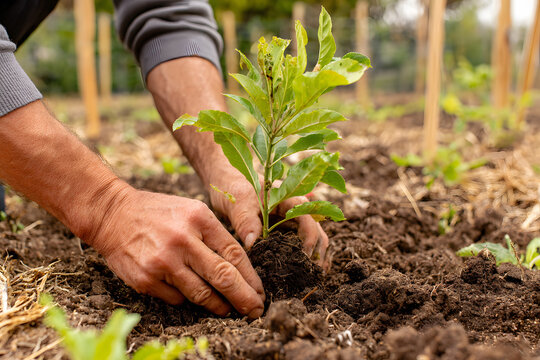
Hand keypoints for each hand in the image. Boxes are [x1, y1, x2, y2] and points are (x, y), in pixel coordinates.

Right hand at [87, 188, 264, 317]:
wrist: (112, 215)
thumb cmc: (158, 213)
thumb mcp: (191, 211)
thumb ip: (215, 236)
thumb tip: (239, 268)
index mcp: (199, 219)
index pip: (234, 254)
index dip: (251, 278)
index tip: (260, 293)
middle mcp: (182, 240)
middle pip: (223, 277)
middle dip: (244, 299)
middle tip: (256, 311)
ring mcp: (163, 262)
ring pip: (201, 294)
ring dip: (219, 307)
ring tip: (229, 310)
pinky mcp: (146, 279)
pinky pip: (177, 299)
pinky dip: (187, 299)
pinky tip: (191, 295)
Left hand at [208, 166, 329, 267]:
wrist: (227, 182)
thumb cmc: (234, 187)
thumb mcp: (238, 202)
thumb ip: (246, 221)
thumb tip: (253, 244)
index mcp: (290, 199)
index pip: (309, 221)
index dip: (309, 242)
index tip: (302, 261)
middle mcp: (297, 210)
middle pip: (317, 233)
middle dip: (317, 255)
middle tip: (310, 277)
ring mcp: (293, 221)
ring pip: (314, 241)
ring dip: (314, 258)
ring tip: (311, 280)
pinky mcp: (286, 230)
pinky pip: (301, 244)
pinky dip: (305, 258)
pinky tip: (302, 275)